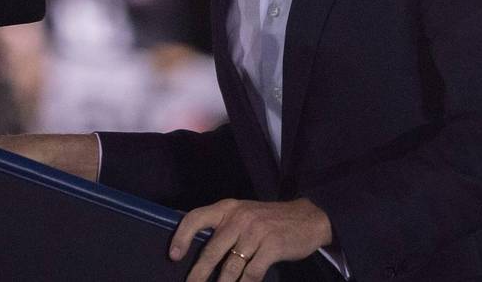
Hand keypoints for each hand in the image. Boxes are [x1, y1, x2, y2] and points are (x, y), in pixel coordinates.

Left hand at [169, 198, 331, 281]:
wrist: (308, 218)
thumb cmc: (270, 220)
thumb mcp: (244, 214)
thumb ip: (223, 226)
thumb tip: (196, 246)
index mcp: (228, 208)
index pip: (195, 218)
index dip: (181, 237)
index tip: (174, 256)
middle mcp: (239, 218)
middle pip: (211, 250)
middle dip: (198, 274)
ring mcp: (256, 232)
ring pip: (230, 266)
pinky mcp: (272, 246)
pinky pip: (251, 273)